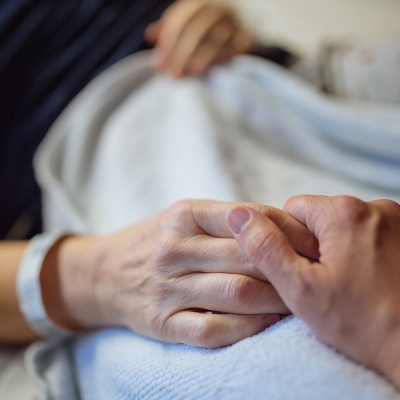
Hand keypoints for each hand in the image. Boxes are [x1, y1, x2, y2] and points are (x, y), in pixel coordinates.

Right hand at [45, 200, 317, 347]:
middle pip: (247, 257)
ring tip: (302, 299)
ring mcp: (167, 288)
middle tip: (320, 271)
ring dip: (276, 299)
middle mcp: (174, 249)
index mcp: (184, 215)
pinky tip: (268, 323)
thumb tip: (283, 225)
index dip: (287, 229)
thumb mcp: (183, 217)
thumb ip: (227, 220)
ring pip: (236, 294)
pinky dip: (248, 328)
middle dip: (290, 265)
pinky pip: (213, 330)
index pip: (246, 218)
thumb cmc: (156, 241)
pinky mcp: (162, 323)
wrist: (103, 272)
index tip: (315, 240)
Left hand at [145, 0, 255, 77]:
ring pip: (216, 39)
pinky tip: (214, 71)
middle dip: (182, 54)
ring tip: (193, 73)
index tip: (159, 65)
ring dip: (203, 57)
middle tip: (173, 75)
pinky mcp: (248, 37)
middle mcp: (218, 10)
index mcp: (200, 5)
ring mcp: (234, 22)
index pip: (179, 22)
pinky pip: (236, 47)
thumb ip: (170, 30)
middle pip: (196, 31)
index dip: (168, 45)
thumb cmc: (211, 31)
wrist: (247, 30)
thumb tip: (150, 35)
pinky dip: (224, 58)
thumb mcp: (190, 25)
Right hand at [227, 195, 399, 385]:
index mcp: (343, 212)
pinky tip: (370, 281)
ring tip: (350, 285)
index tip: (300, 269)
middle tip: (324, 283)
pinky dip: (364, 252)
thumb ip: (265, 248)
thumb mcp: (301, 288)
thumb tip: (238, 215)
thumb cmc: (365, 323)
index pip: (293, 208)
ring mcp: (398, 221)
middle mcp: (375, 207)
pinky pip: (371, 235)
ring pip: (346, 227)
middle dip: (315, 245)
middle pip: (321, 217)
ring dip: (340, 249)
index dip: (287, 240)